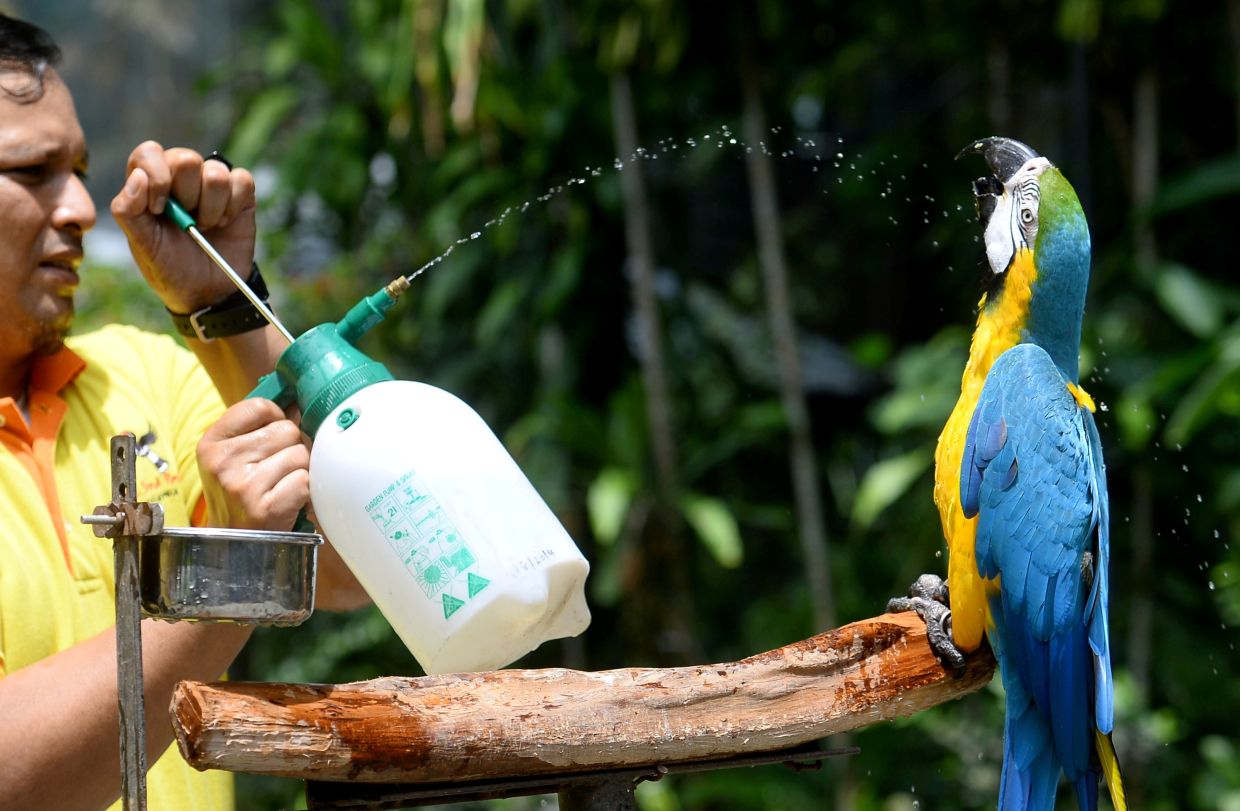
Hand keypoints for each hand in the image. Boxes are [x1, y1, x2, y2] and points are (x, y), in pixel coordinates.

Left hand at [110, 141, 256, 313]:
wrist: (206, 291)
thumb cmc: (169, 265)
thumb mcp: (141, 243)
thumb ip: (128, 209)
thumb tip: (137, 176)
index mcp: (150, 181)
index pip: (149, 153)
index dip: (156, 177)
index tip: (160, 210)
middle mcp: (180, 176)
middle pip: (185, 159)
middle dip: (187, 197)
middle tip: (187, 222)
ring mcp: (212, 183)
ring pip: (215, 171)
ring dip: (211, 207)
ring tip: (205, 226)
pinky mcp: (240, 193)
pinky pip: (242, 180)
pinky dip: (233, 206)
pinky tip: (225, 222)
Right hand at [197, 399, 307, 530]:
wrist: (233, 545)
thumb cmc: (240, 494)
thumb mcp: (232, 458)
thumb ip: (258, 428)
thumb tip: (299, 399)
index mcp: (211, 443)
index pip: (259, 406)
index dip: (276, 418)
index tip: (272, 436)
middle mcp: (222, 462)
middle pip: (286, 430)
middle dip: (292, 447)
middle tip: (279, 469)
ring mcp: (243, 485)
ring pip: (300, 454)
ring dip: (300, 470)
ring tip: (283, 485)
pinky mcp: (265, 507)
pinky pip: (305, 480)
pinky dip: (304, 491)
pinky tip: (289, 500)